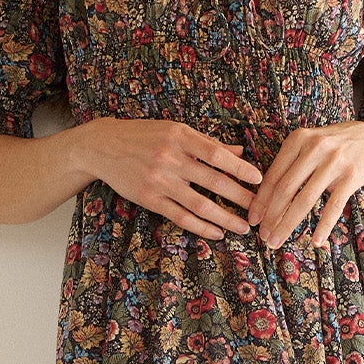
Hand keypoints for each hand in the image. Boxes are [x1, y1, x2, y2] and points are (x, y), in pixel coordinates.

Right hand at [72, 117, 264, 238]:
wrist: (103, 146)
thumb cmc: (144, 135)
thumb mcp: (175, 131)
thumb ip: (206, 143)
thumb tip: (239, 151)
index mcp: (180, 136)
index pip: (217, 154)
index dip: (240, 167)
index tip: (259, 179)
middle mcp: (170, 158)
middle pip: (213, 181)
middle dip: (240, 197)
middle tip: (259, 209)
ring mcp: (159, 180)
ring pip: (199, 204)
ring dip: (225, 218)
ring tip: (242, 228)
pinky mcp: (149, 199)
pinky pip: (180, 217)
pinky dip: (201, 227)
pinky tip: (217, 232)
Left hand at [248, 121, 363, 247]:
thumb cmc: (332, 146)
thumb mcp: (308, 144)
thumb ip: (289, 163)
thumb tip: (263, 197)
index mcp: (298, 139)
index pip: (274, 175)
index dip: (261, 200)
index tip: (253, 220)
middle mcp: (315, 148)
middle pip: (286, 189)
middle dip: (271, 216)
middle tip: (263, 237)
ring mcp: (334, 162)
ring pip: (305, 200)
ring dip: (288, 224)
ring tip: (277, 242)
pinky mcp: (351, 176)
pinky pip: (334, 206)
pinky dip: (324, 226)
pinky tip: (315, 242)